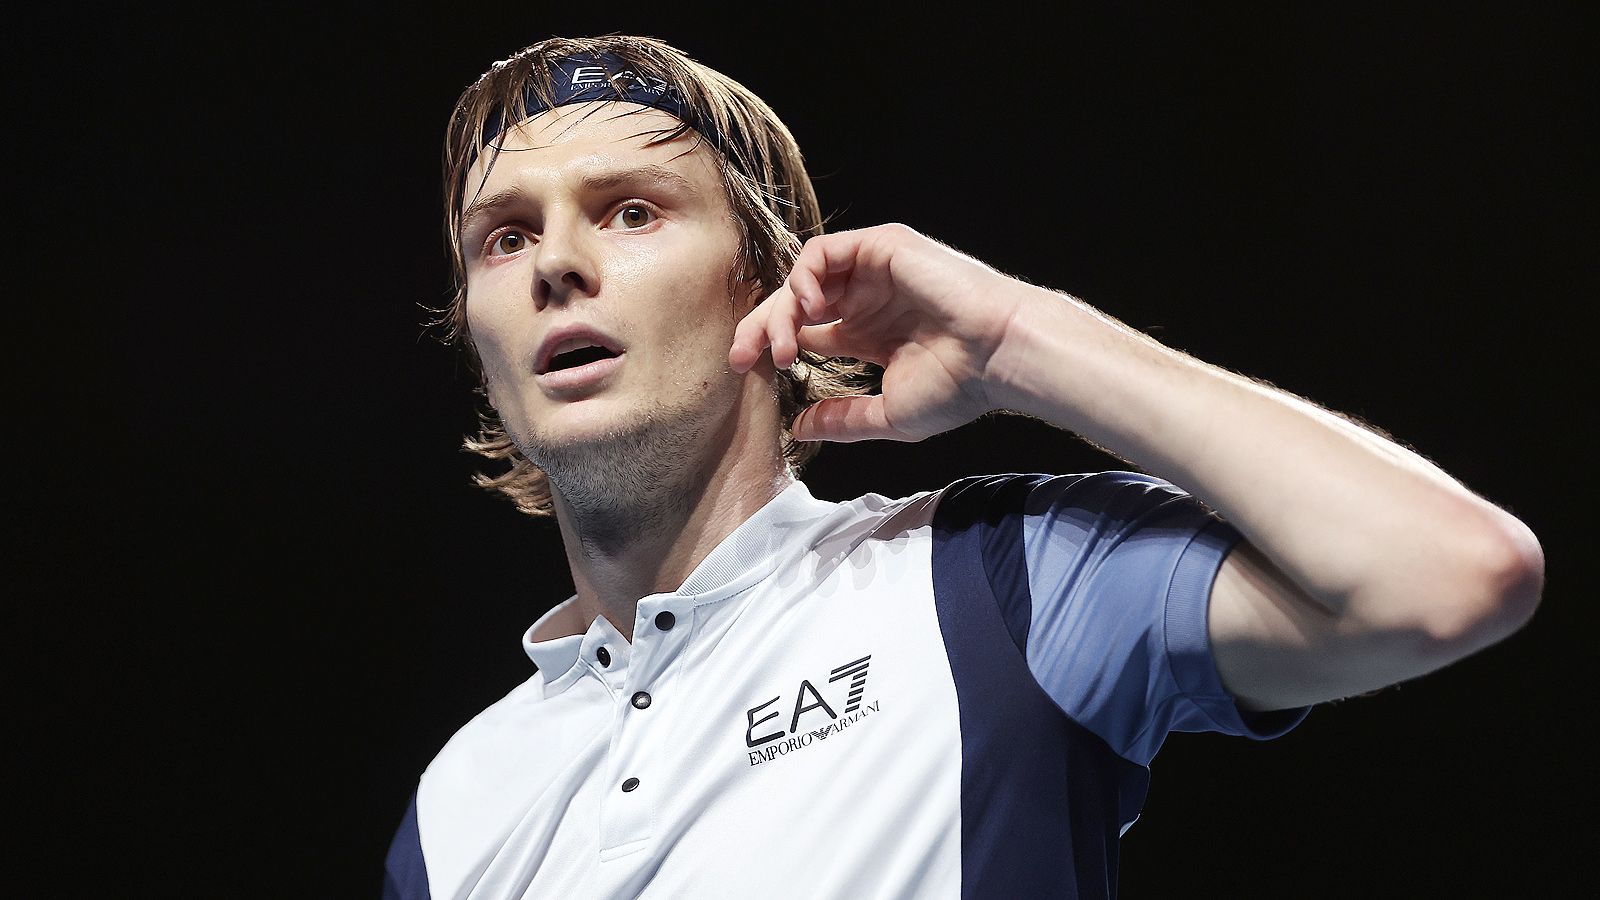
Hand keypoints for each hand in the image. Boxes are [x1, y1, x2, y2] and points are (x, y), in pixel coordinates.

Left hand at [729, 224, 1030, 442]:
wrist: (998, 354)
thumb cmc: (959, 386)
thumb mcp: (889, 413)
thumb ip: (842, 419)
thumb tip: (798, 429)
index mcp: (868, 333)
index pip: (806, 330)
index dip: (774, 345)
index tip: (747, 369)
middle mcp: (867, 299)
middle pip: (795, 303)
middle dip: (761, 327)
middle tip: (740, 357)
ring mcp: (873, 271)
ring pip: (803, 278)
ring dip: (782, 310)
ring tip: (786, 347)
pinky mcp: (880, 246)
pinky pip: (821, 251)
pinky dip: (803, 277)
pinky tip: (808, 309)